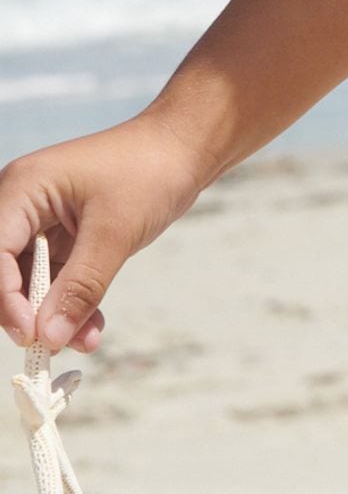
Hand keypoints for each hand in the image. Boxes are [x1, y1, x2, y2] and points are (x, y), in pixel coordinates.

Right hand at [0, 117, 209, 354]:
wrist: (184, 149)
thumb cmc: (149, 172)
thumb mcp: (114, 233)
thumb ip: (79, 287)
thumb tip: (49, 336)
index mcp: (23, 189)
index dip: (4, 299)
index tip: (30, 334)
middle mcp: (23, 205)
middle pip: (4, 271)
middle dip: (29, 312)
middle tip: (54, 343)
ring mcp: (42, 222)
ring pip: (32, 282)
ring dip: (54, 315)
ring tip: (86, 340)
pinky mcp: (64, 237)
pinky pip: (57, 280)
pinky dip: (72, 304)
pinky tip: (92, 328)